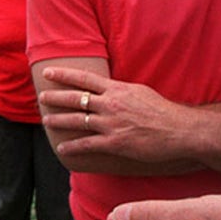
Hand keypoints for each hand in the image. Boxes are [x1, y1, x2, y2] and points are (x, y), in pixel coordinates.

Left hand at [39, 67, 194, 164]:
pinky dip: (72, 146)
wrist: (179, 130)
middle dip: (55, 97)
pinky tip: (62, 147)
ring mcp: (111, 124)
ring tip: (46, 121)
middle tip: (41, 96)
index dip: (64, 75)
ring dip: (59, 120)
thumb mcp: (139, 91)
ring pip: (77, 120)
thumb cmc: (163, 111)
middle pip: (76, 98)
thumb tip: (108, 88)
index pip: (85, 79)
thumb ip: (120, 90)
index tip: (49, 72)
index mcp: (117, 90)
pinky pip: (87, 144)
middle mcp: (110, 104)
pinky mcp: (115, 143)